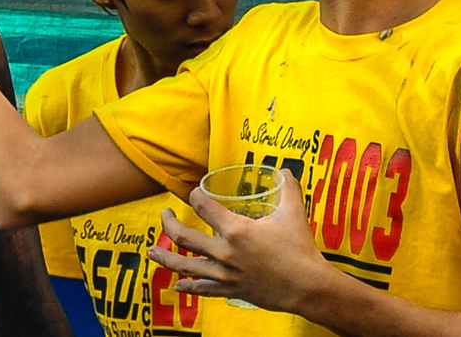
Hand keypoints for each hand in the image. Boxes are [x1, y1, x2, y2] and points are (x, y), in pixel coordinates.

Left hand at [147, 170, 331, 313]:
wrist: (309, 288)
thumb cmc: (300, 249)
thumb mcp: (293, 213)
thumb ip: (288, 187)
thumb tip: (284, 169)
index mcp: (235, 229)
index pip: (202, 205)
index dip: (195, 195)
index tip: (195, 193)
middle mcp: (224, 252)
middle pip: (183, 237)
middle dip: (168, 223)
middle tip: (165, 215)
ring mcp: (224, 274)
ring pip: (185, 265)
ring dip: (165, 257)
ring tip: (151, 250)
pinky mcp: (230, 290)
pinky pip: (203, 289)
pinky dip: (189, 287)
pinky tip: (178, 286)